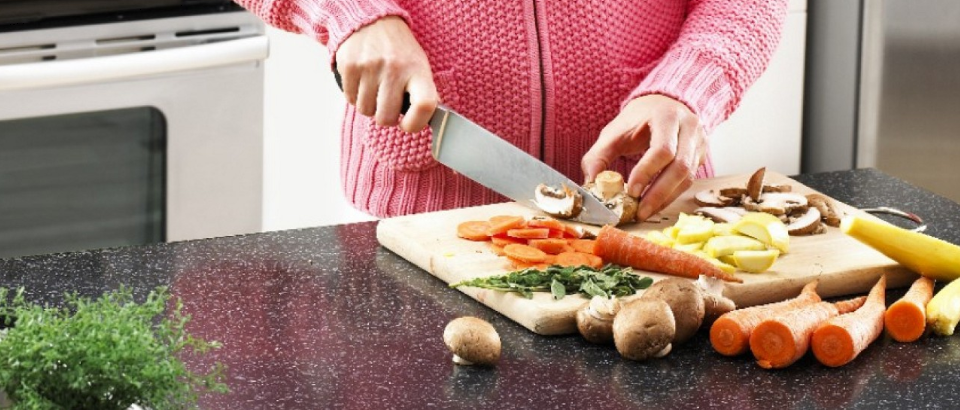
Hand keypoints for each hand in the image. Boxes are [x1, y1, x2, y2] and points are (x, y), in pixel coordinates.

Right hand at [335, 16, 437, 132]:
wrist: (374, 21)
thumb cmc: (400, 51)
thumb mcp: (419, 66)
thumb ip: (423, 93)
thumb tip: (425, 120)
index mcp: (417, 70)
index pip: (424, 105)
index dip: (416, 123)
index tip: (408, 124)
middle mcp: (394, 68)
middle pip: (386, 117)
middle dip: (386, 117)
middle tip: (388, 105)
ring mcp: (370, 67)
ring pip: (366, 110)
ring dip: (370, 106)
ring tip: (375, 89)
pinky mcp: (349, 66)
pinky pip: (350, 100)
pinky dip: (356, 97)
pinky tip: (363, 82)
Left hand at [582, 94, 707, 221]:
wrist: (662, 105)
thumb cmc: (636, 120)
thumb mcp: (613, 132)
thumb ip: (598, 155)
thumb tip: (591, 182)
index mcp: (667, 115)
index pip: (663, 149)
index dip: (647, 172)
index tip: (631, 192)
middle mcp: (689, 127)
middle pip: (680, 166)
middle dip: (659, 193)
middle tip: (640, 211)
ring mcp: (699, 141)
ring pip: (688, 177)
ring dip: (666, 198)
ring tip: (645, 212)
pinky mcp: (700, 156)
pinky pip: (689, 180)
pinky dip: (671, 195)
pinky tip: (655, 204)